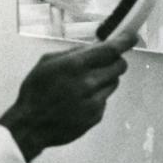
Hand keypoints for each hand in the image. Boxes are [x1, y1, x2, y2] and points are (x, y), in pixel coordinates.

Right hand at [0, 31, 136, 161]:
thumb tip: (95, 46)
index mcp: (75, 65)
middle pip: (120, 65)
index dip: (125, 41)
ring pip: (114, 82)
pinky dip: (97, 96)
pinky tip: (79, 100)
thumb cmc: (35, 92)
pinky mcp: (96, 116)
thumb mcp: (47, 62)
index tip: (132, 36)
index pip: (111, 50)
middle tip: (105, 62)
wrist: (30, 126)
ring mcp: (95, 101)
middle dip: (116, 60)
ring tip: (85, 84)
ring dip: (106, 79)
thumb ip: (73, 53)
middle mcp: (89, 83)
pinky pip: (105, 99)